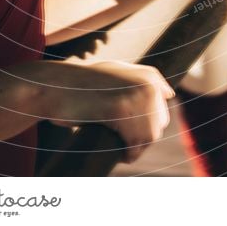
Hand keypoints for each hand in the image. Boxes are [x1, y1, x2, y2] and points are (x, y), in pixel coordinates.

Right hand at [47, 59, 173, 162]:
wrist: (56, 86)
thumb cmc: (83, 83)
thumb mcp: (116, 71)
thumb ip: (141, 78)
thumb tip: (170, 94)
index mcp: (148, 74)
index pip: (163, 107)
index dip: (147, 121)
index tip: (130, 127)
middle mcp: (147, 82)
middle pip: (159, 123)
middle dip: (143, 135)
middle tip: (124, 141)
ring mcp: (136, 95)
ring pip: (149, 135)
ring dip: (137, 147)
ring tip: (123, 149)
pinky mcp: (122, 110)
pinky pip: (135, 142)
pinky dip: (130, 154)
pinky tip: (122, 155)